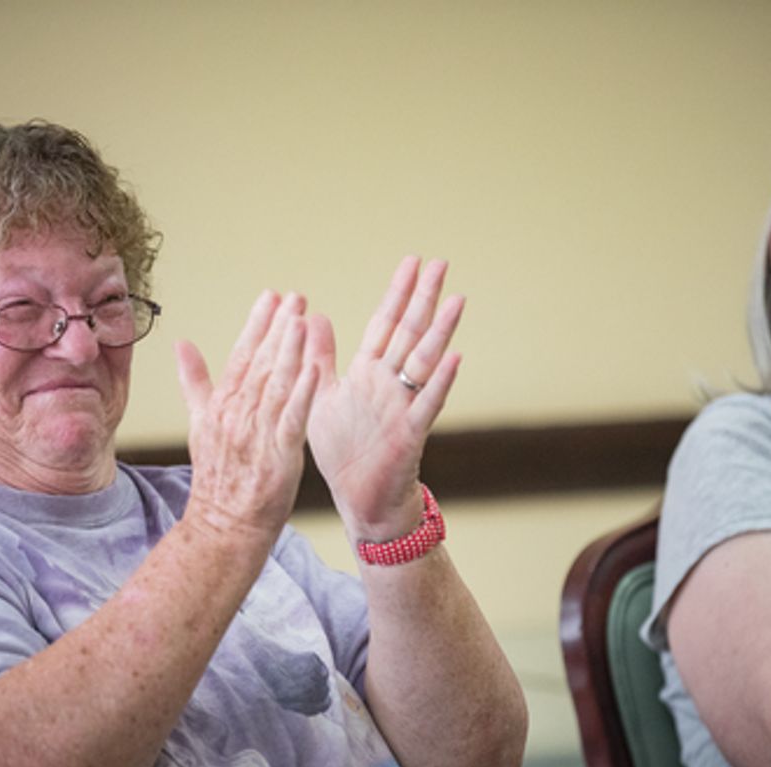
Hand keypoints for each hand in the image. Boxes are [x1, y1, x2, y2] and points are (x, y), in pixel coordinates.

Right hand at [175, 290, 318, 542]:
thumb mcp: (199, 424)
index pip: (240, 355)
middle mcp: (237, 415)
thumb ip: (193, 381)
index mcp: (220, 405)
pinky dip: (302, 393)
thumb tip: (181, 344)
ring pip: (275, 384)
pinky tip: (314, 368)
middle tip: (295, 296)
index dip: (256, 324)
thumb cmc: (217, 477)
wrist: (223, 525)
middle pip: (259, 363)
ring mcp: (257, 435)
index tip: (271, 296)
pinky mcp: (279, 455)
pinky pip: (292, 419)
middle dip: (278, 327)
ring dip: (289, 350)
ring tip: (303, 319)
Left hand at [307, 256, 463, 539]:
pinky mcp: (410, 433)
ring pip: (424, 361)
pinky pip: (427, 404)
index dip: (398, 294)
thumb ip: (320, 357)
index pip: (386, 324)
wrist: (360, 499)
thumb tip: (313, 316)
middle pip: (410, 333)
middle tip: (441, 263)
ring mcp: (403, 406)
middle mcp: (389, 383)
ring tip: (457, 300)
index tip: (412, 262)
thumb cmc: (344, 450)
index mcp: (368, 372)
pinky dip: (440, 382)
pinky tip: (454, 358)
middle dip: (424, 299)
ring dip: (440, 332)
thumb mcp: (322, 395)